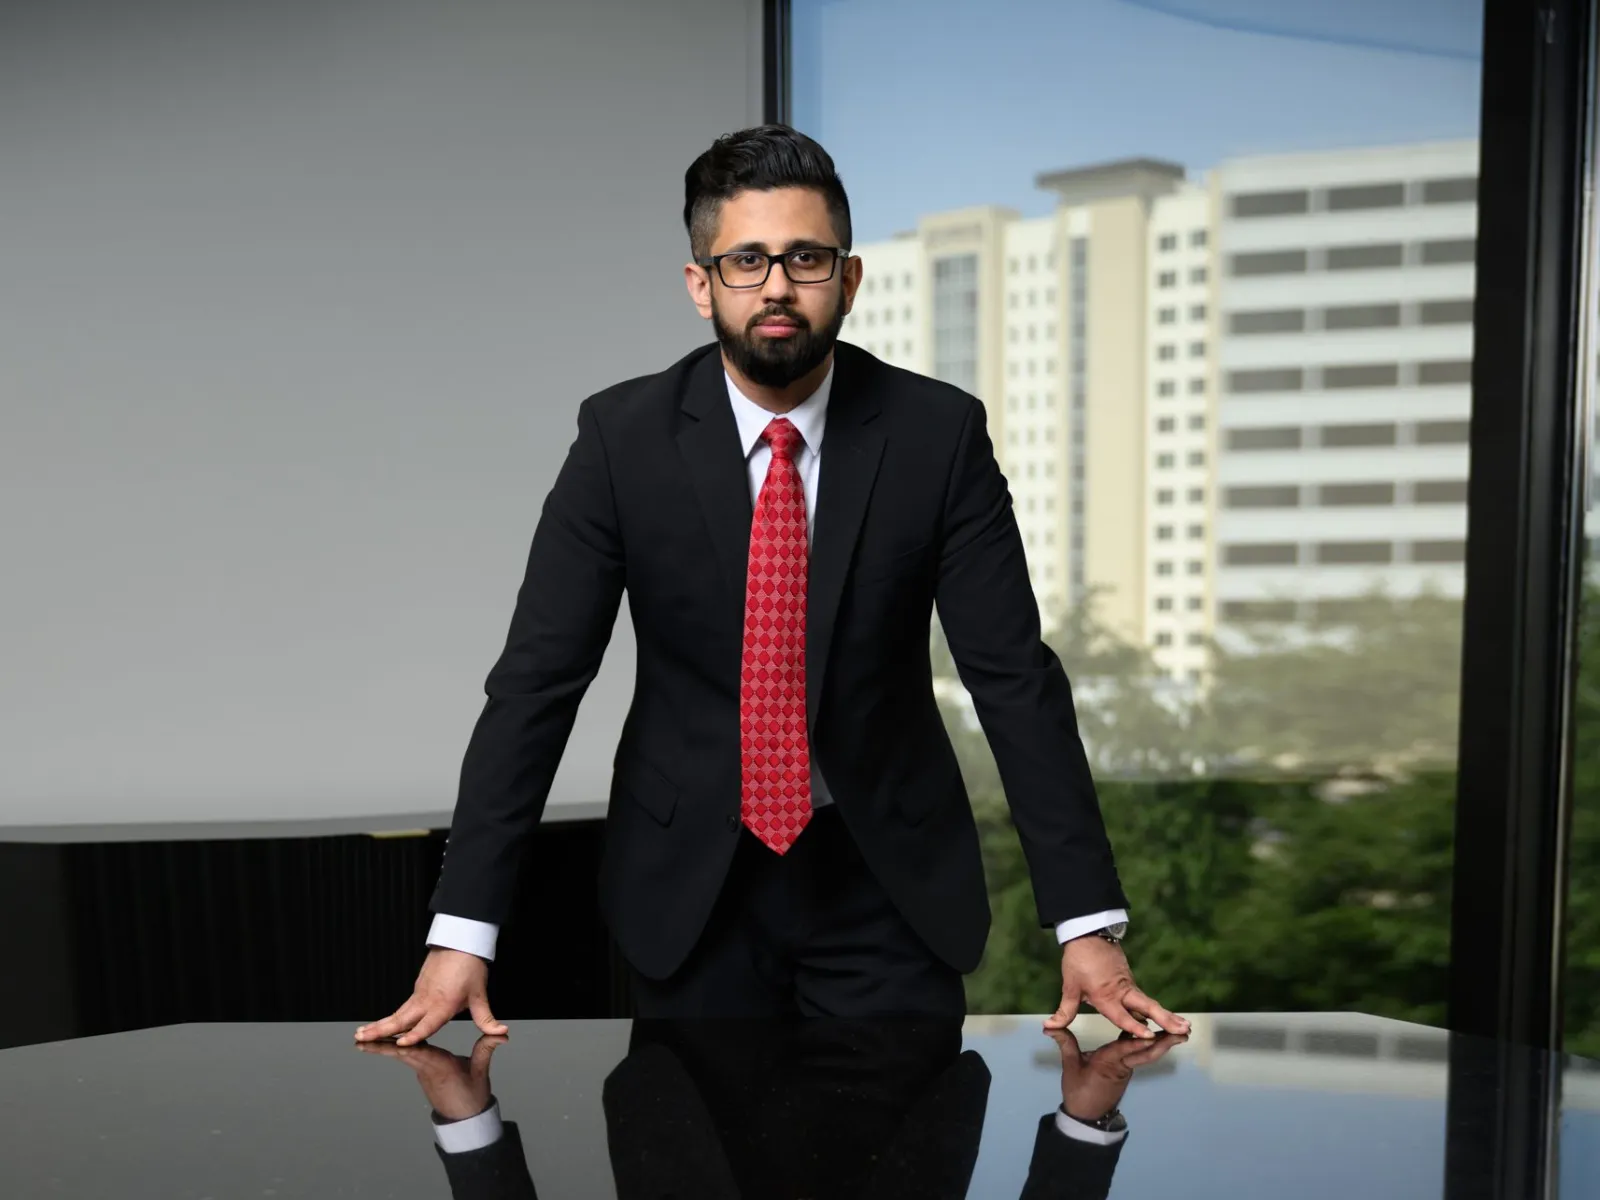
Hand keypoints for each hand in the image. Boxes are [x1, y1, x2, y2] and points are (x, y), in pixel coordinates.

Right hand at [353, 946, 507, 1046]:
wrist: (460, 941)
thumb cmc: (470, 967)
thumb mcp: (480, 995)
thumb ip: (486, 1018)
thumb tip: (501, 1031)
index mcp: (443, 1004)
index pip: (427, 1023)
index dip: (415, 1034)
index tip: (401, 1043)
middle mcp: (427, 1000)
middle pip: (401, 1019)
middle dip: (381, 1031)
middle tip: (361, 1038)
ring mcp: (419, 994)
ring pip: (397, 1013)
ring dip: (379, 1024)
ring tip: (360, 1033)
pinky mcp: (417, 989)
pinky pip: (401, 1007)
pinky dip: (389, 1017)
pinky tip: (380, 1025)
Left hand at [356, 1032, 506, 1120]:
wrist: (465, 1118)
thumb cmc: (473, 1095)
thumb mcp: (481, 1072)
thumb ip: (486, 1049)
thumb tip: (502, 1034)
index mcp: (440, 1067)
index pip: (421, 1053)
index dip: (406, 1045)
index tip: (391, 1039)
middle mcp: (427, 1069)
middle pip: (401, 1055)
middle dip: (380, 1047)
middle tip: (360, 1040)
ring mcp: (422, 1072)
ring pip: (399, 1057)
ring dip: (380, 1048)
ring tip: (362, 1040)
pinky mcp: (422, 1073)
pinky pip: (405, 1059)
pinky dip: (391, 1050)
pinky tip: (382, 1043)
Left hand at [1042, 936, 1191, 1038]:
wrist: (1088, 934)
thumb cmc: (1078, 961)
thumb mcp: (1070, 987)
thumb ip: (1064, 1011)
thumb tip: (1049, 1027)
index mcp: (1105, 996)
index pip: (1122, 1015)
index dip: (1135, 1027)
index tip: (1150, 1036)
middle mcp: (1121, 992)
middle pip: (1147, 1007)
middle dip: (1165, 1020)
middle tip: (1182, 1030)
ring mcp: (1128, 986)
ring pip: (1150, 1003)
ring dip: (1167, 1015)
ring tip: (1185, 1026)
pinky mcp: (1130, 981)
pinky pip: (1145, 999)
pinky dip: (1158, 1010)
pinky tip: (1170, 1019)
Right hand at [1046, 1026, 1186, 1120]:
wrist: (1087, 1116)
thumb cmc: (1078, 1090)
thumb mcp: (1069, 1066)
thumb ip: (1065, 1043)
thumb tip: (1049, 1026)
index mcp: (1107, 1063)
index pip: (1124, 1050)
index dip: (1138, 1041)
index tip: (1153, 1032)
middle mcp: (1122, 1066)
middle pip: (1146, 1053)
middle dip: (1165, 1043)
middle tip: (1183, 1033)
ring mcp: (1127, 1069)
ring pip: (1148, 1055)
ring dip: (1165, 1044)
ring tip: (1181, 1033)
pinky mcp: (1127, 1070)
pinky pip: (1142, 1056)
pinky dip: (1153, 1046)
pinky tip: (1160, 1035)